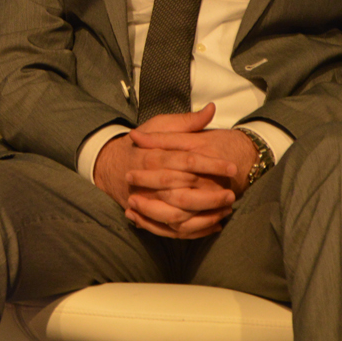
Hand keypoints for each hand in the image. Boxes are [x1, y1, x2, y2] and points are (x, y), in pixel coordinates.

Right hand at [94, 104, 242, 238]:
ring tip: (226, 210)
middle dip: (210, 196)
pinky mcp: (149, 216)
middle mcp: (149, 182)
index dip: (210, 165)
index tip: (231, 167)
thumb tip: (211, 110)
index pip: (186, 162)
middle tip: (232, 194)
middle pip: (182, 194)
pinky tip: (215, 223)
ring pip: (178, 216)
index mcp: (153, 157)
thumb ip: (185, 122)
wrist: (110, 166)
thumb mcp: (158, 126)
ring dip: (205, 216)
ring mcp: (148, 202)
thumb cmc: (140, 146)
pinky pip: (173, 230)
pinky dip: (195, 230)